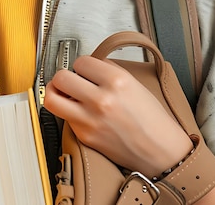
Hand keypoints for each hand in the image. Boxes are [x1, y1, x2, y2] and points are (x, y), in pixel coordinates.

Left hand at [43, 55, 193, 177]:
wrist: (161, 152)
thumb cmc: (152, 120)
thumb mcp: (134, 84)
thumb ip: (108, 71)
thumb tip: (89, 66)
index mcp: (117, 81)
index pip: (81, 61)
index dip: (81, 64)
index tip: (84, 69)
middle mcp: (101, 100)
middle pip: (61, 77)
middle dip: (64, 76)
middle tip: (70, 79)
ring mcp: (90, 120)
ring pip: (52, 99)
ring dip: (56, 93)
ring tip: (64, 93)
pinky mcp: (85, 136)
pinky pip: (65, 117)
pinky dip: (69, 112)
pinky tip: (81, 111)